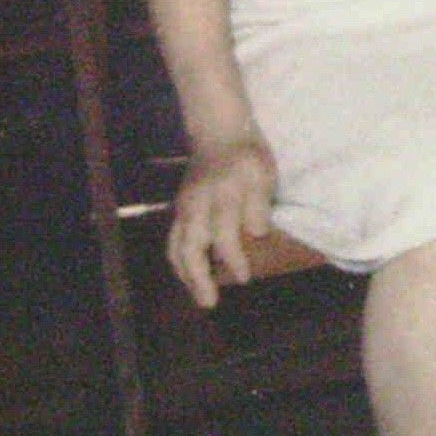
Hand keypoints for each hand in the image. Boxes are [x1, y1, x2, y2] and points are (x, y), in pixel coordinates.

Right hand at [166, 134, 277, 308]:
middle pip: (191, 247)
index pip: (225, 235)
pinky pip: (173, 241)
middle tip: (210, 303)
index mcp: (222, 195)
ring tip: (200, 296)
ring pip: (176, 247)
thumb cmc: (247, 156)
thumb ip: (259, 204)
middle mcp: (197, 204)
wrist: (218, 132)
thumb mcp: (262, 174)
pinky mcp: (178, 210)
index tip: (245, 278)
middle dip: (198, 278)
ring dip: (186, 275)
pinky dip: (179, 262)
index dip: (234, 260)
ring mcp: (184, 207)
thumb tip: (256, 234)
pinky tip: (190, 276)